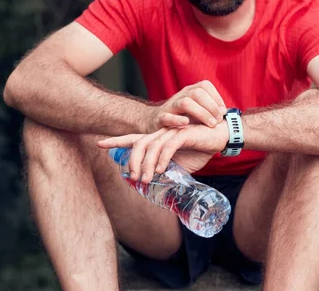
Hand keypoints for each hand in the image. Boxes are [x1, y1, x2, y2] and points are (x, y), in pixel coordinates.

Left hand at [98, 122, 228, 183]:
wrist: (219, 138)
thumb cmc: (199, 150)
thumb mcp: (180, 164)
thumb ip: (167, 170)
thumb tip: (156, 186)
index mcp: (158, 139)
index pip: (133, 139)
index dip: (116, 141)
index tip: (99, 144)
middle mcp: (162, 133)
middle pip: (139, 143)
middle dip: (131, 160)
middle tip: (131, 178)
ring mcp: (172, 132)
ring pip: (152, 146)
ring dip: (146, 164)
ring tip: (145, 179)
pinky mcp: (184, 134)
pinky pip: (169, 146)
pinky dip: (162, 159)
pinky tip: (161, 170)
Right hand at [151, 80, 227, 129]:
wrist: (154, 122)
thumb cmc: (180, 117)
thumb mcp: (195, 110)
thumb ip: (209, 109)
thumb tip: (226, 113)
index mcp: (189, 91)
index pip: (205, 86)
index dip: (216, 97)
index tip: (223, 112)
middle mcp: (180, 96)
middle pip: (197, 93)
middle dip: (211, 106)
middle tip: (218, 120)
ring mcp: (170, 106)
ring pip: (185, 103)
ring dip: (200, 113)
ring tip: (210, 124)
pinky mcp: (160, 118)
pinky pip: (167, 116)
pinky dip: (177, 119)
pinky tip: (186, 123)